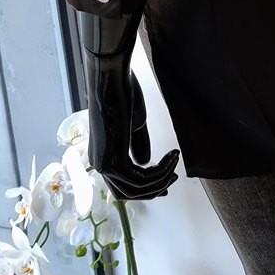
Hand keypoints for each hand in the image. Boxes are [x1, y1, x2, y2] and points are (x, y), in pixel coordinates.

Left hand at [85, 48, 178, 201]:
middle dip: (154, 190)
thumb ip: (138, 144)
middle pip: (128, 195)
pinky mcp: (114, 162)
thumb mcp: (134, 123)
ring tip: (175, 162)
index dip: (146, 189)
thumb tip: (145, 163)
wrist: (112, 79)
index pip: (122, 185)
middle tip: (174, 178)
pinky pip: (140, 180)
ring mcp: (104, 165)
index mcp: (102, 155)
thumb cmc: (121, 93)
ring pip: (136, 191)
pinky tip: (171, 157)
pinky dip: (160, 172)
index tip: (167, 181)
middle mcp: (99, 164)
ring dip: (162, 179)